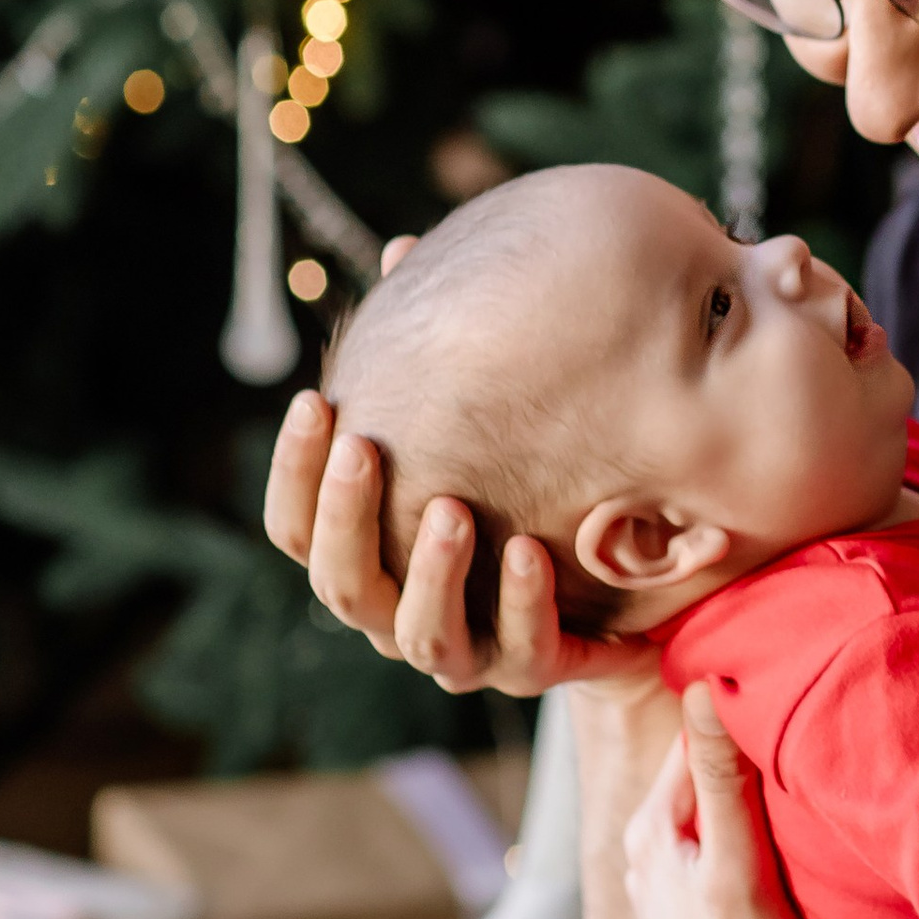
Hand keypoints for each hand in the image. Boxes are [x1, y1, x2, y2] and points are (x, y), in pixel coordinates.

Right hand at [264, 387, 660, 701]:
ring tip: (451, 508)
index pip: (297, 528)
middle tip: (365, 447)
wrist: (623, 573)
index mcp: (371, 556)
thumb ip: (436, 348)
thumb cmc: (525, 477)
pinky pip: (521, 654)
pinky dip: (521, 603)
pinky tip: (531, 549)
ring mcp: (466, 649)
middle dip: (349, 517)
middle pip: (341, 584)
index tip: (315, 399)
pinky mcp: (537, 668)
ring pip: (419, 633)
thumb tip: (403, 249)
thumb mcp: (483, 410)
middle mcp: (402, 610)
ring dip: (431, 571)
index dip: (294, 470)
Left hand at [625, 683, 918, 918]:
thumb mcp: (738, 867)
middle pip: (696, 790)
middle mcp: (646, 875)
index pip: (691, 744)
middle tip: (793, 722)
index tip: (779, 681)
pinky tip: (762, 866)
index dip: (732, 713)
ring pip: (703, 839)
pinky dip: (733, 865)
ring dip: (736, 814)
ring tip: (785, 785)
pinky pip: (712, 887)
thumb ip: (720, 777)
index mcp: (648, 839)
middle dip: (733, 760)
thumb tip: (702, 685)